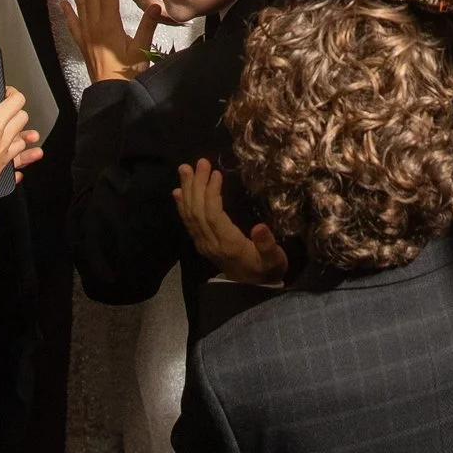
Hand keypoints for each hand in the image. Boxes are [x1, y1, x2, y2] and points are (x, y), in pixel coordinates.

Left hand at [67, 0, 161, 84]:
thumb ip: (148, 26)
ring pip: (80, 4)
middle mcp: (95, 25)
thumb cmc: (128, 71)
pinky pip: (73, 23)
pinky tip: (62, 2)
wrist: (111, 91)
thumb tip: (157, 5)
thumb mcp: (141, 48)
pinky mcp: (82, 43)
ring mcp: (86, 33)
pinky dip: (67, 11)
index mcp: (109, 24)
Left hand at [174, 158, 287, 283]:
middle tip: (199, 162)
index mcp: (229, 244)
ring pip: (191, 215)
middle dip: (197, 185)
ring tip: (184, 169)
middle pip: (198, 212)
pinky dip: (182, 206)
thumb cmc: (267, 269)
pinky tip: (178, 192)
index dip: (211, 193)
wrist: (253, 290)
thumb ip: (267, 245)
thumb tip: (260, 227)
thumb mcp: (274, 260)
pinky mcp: (202, 244)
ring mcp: (204, 244)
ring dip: (187, 191)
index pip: (213, 215)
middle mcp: (211, 243)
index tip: (216, 173)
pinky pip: (188, 223)